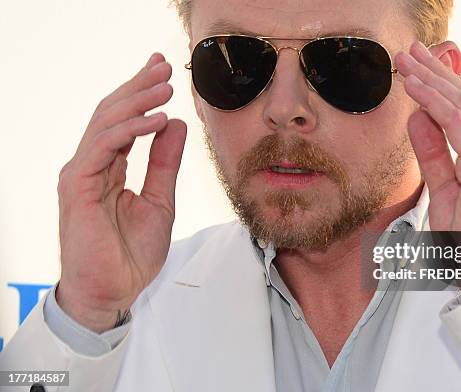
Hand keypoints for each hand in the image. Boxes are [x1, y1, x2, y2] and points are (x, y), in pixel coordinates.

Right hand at [56, 53, 186, 331]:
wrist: (114, 291)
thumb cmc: (131, 254)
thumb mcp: (160, 200)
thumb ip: (165, 163)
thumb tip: (176, 126)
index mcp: (109, 168)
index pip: (124, 121)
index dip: (141, 94)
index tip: (162, 73)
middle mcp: (92, 166)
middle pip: (112, 114)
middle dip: (138, 87)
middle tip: (162, 66)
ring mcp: (82, 174)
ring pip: (106, 124)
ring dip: (136, 101)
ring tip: (165, 87)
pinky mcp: (78, 186)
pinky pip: (103, 147)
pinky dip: (130, 130)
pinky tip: (155, 120)